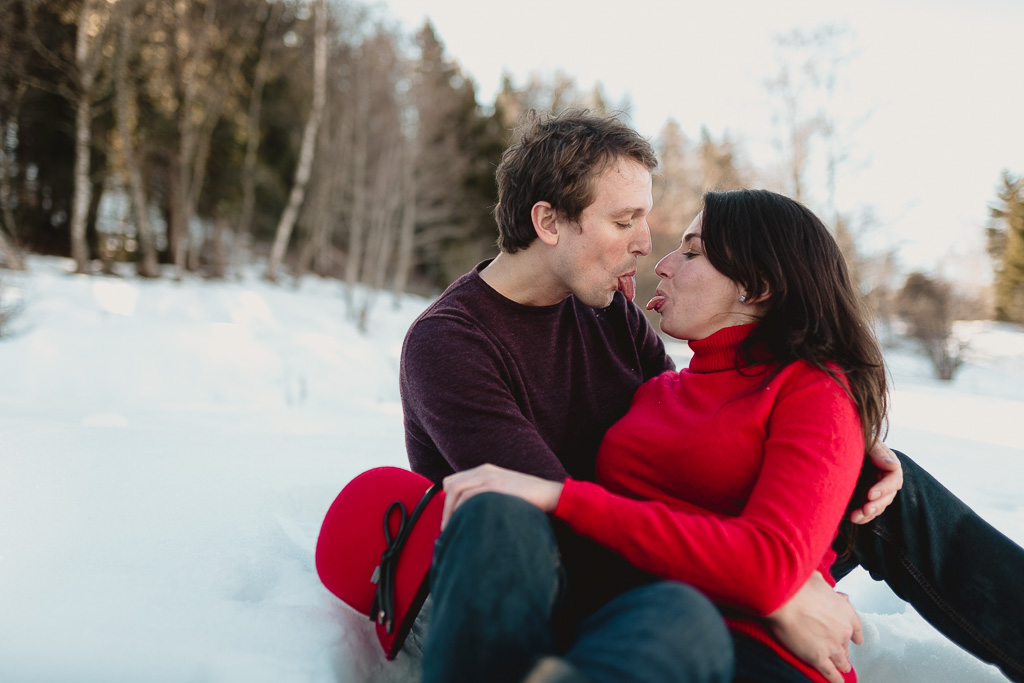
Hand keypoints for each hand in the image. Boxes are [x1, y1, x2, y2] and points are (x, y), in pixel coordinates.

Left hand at [441, 464, 563, 528]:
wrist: (549, 494)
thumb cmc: (526, 498)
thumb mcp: (503, 490)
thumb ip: (486, 495)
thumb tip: (470, 514)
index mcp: (484, 470)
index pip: (453, 481)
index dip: (447, 500)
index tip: (448, 519)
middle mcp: (484, 471)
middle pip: (451, 485)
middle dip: (445, 508)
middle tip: (447, 529)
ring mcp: (489, 477)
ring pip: (456, 490)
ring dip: (450, 512)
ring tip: (452, 530)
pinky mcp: (496, 487)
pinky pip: (469, 497)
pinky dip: (461, 511)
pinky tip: (464, 523)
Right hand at [765, 572, 862, 682]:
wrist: (784, 599)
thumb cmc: (797, 586)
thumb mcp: (817, 579)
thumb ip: (824, 585)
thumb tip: (822, 583)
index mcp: (845, 610)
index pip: (855, 626)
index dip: (855, 635)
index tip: (856, 640)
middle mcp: (842, 630)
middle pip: (846, 645)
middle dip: (844, 650)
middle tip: (841, 654)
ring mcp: (831, 646)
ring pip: (840, 661)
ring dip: (842, 666)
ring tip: (843, 670)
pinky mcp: (818, 658)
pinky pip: (830, 673)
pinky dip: (835, 679)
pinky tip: (838, 682)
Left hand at [849, 441, 902, 523]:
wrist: (840, 444)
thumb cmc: (855, 438)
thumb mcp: (866, 441)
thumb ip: (878, 453)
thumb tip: (893, 466)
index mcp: (889, 464)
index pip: (893, 479)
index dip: (883, 488)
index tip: (870, 494)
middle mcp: (885, 479)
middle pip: (888, 496)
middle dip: (877, 504)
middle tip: (865, 510)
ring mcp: (876, 489)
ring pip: (879, 505)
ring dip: (869, 513)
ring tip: (855, 517)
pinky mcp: (866, 497)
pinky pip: (869, 510)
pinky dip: (863, 516)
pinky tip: (855, 519)